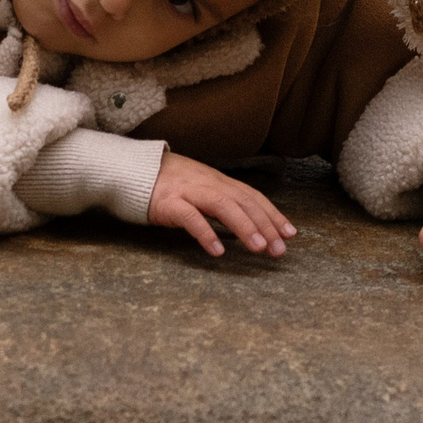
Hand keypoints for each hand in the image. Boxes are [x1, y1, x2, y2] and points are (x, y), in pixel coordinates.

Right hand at [148, 151, 296, 257]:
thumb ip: (222, 200)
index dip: (273, 214)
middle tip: (280, 249)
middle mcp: (209, 183)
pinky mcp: (169, 203)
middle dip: (265, 225)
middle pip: (243, 201)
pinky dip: (206, 233)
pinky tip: (218, 250)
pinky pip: (190, 218)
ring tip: (259, 248)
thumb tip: (248, 220)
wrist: (133, 171)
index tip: (290, 233)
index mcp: (219, 181)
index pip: (252, 196)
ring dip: (244, 227)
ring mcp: (189, 191)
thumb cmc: (169, 183)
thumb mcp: (201, 187)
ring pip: (223, 206)